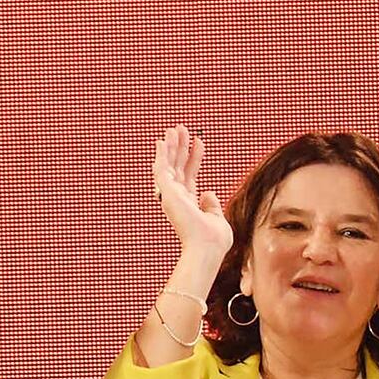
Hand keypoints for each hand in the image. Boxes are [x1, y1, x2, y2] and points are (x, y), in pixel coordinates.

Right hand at [152, 126, 233, 262]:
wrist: (207, 249)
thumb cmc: (213, 241)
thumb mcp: (217, 219)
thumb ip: (212, 205)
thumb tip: (208, 192)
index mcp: (189, 203)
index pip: (190, 174)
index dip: (194, 157)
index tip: (199, 141)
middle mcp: (177, 198)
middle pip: (178, 166)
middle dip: (180, 147)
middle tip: (181, 129)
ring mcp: (171, 195)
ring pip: (168, 165)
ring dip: (171, 146)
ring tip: (174, 129)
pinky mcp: (166, 193)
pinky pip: (161, 169)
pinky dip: (161, 155)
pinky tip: (163, 141)